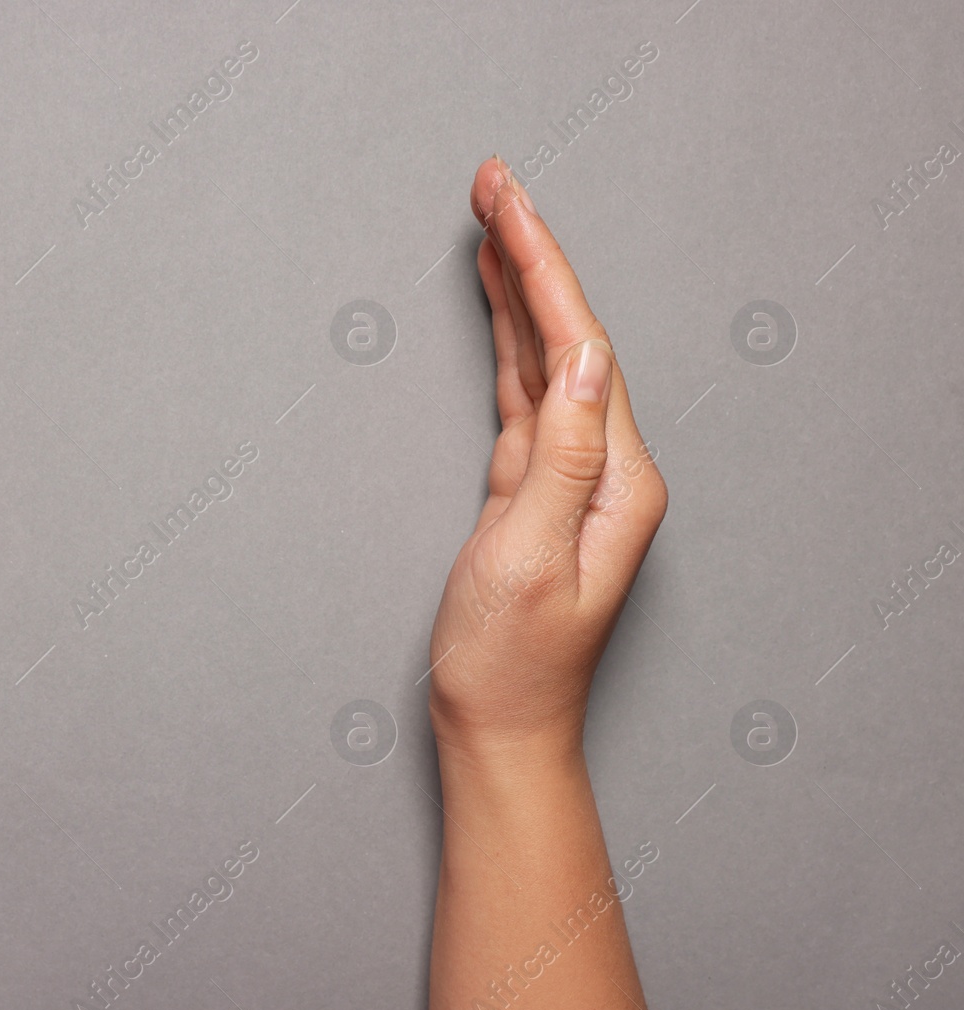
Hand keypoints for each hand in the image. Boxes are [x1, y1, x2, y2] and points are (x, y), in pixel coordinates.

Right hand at [427, 158, 666, 758]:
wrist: (499, 727)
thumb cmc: (510, 661)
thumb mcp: (529, 559)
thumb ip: (560, 458)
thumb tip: (583, 360)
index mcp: (618, 480)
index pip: (584, 349)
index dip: (543, 270)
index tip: (506, 206)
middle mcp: (606, 468)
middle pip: (571, 337)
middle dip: (530, 256)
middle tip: (492, 183)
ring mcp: (571, 475)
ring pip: (547, 357)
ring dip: (519, 286)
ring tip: (490, 219)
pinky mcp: (533, 486)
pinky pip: (525, 392)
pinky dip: (508, 340)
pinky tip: (497, 306)